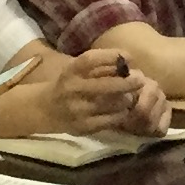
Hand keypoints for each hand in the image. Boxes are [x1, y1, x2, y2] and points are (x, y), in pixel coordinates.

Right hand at [41, 47, 168, 134]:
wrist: (44, 109)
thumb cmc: (68, 84)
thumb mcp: (77, 70)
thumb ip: (99, 66)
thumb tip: (128, 61)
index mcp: (70, 71)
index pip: (90, 60)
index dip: (112, 56)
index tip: (129, 57)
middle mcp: (72, 89)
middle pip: (106, 85)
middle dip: (128, 82)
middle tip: (140, 80)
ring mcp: (77, 110)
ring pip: (111, 104)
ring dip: (126, 99)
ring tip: (130, 96)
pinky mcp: (83, 127)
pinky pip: (110, 120)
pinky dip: (120, 114)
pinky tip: (122, 110)